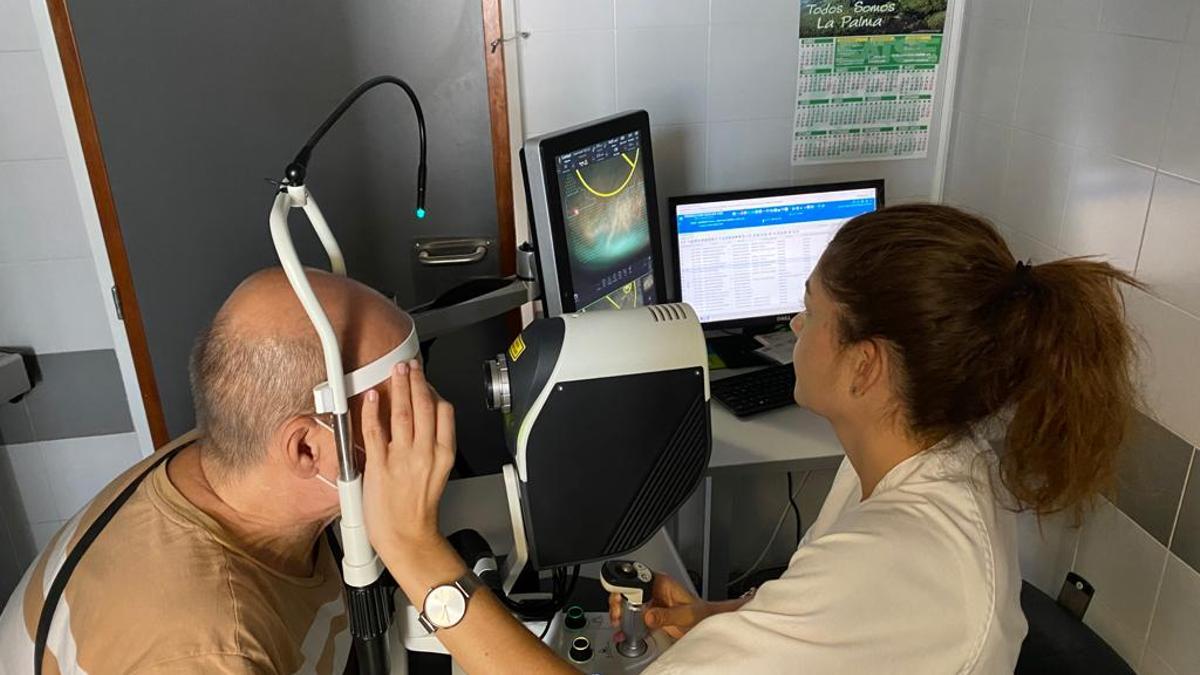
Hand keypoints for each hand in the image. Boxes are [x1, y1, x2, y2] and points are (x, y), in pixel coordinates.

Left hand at [361, 360, 455, 559]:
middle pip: (423, 406)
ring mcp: (401, 458)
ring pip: (401, 413)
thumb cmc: (418, 509)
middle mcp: (424, 453)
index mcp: (443, 454)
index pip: (444, 412)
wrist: (406, 536)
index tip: (426, 382)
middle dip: (416, 381)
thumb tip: (423, 423)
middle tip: (411, 366)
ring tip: (396, 372)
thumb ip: (433, 446)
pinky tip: (371, 397)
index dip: (434, 392)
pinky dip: (372, 411)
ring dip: (399, 387)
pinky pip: (375, 431)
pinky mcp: (379, 466)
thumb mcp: (439, 473)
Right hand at [608, 573, 710, 639]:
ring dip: (620, 614)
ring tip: (619, 625)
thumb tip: (648, 616)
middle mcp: (654, 590)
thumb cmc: (701, 615)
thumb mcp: (685, 615)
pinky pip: (634, 617)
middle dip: (619, 603)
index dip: (626, 588)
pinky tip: (624, 632)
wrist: (706, 624)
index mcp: (662, 583)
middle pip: (628, 590)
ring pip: (627, 603)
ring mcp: (651, 602)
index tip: (621, 601)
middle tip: (618, 615)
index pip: (637, 579)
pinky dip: (627, 624)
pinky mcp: (650, 614)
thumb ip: (666, 615)